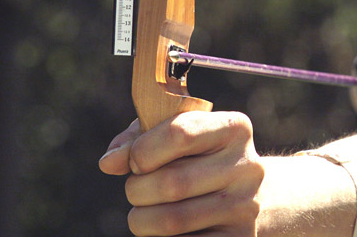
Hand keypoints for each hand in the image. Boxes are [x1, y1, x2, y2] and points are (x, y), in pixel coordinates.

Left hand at [99, 111, 264, 235]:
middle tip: (137, 188)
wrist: (246, 195)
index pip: (180, 133)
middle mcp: (247, 167)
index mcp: (234, 129)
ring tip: (146, 211)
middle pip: (171, 182)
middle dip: (137, 188)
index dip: (143, 149)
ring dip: (142, 219)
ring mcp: (245, 207)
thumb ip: (138, 139)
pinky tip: (165, 230)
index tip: (134, 160)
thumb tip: (109, 163)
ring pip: (171, 220)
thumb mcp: (174, 135)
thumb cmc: (197, 158)